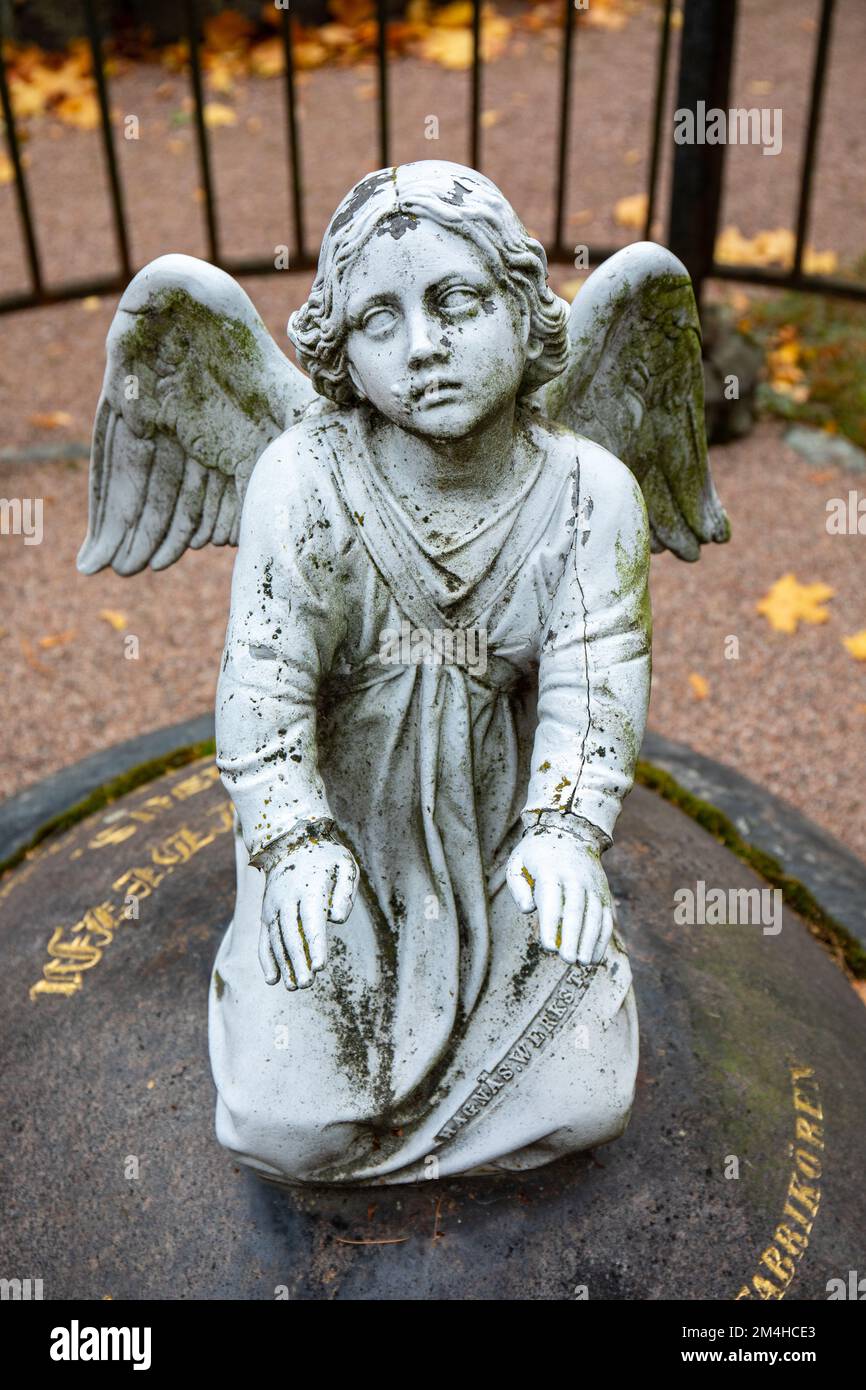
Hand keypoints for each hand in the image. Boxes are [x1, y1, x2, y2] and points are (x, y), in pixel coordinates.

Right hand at [259, 836, 357, 989]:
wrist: (290, 841)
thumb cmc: (326, 856)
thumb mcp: (344, 864)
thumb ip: (345, 891)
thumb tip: (338, 919)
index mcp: (309, 887)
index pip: (312, 921)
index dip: (315, 944)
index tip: (320, 965)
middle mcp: (287, 898)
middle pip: (292, 934)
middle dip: (299, 960)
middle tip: (308, 984)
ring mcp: (273, 906)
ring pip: (276, 939)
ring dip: (284, 964)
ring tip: (293, 987)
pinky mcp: (266, 913)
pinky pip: (264, 938)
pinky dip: (266, 959)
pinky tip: (272, 979)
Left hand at [506, 825, 613, 965]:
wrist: (570, 830)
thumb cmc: (536, 853)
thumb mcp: (517, 862)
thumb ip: (517, 886)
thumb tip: (527, 910)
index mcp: (550, 869)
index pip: (552, 899)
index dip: (550, 924)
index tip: (548, 948)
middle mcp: (575, 876)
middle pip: (576, 909)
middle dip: (572, 937)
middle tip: (567, 960)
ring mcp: (592, 884)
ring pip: (594, 914)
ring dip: (589, 941)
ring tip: (582, 963)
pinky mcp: (602, 892)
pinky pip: (605, 916)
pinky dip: (602, 938)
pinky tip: (594, 957)